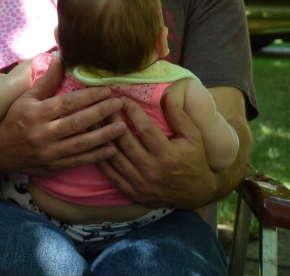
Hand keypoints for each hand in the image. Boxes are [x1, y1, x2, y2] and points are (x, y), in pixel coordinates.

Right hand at [0, 54, 127, 176]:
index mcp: (37, 114)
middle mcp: (44, 134)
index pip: (68, 103)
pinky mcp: (54, 167)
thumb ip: (47, 80)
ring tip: (123, 127)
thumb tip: (60, 56)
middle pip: (78, 123)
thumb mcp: (26, 97)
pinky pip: (79, 161)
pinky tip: (112, 149)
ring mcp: (49, 153)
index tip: (107, 90)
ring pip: (82, 144)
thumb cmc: (14, 119)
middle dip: (101, 113)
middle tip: (120, 104)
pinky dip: (96, 156)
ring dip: (104, 136)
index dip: (89, 96)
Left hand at [97, 95, 218, 208]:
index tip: (122, 97)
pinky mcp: (133, 193)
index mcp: (168, 155)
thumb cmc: (195, 160)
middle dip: (112, 120)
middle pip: (126, 142)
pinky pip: (112, 175)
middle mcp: (152, 170)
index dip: (132, 111)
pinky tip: (94, 146)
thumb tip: (165, 95)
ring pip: (115, 158)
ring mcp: (141, 184)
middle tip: (103, 105)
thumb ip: (179, 116)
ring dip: (102, 138)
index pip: (145, 128)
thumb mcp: (193, 136)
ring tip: (93, 121)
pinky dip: (101, 160)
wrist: (196, 194)